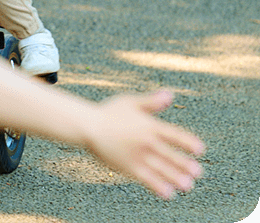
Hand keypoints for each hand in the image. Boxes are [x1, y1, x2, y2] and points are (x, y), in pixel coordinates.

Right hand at [84, 90, 205, 199]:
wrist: (88, 126)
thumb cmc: (109, 112)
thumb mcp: (130, 102)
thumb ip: (151, 102)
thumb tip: (170, 94)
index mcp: (149, 125)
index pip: (174, 134)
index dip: (187, 142)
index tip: (200, 150)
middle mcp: (146, 141)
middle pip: (170, 154)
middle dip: (184, 164)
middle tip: (197, 172)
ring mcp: (137, 155)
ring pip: (161, 169)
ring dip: (175, 177)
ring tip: (188, 185)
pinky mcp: (127, 166)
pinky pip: (146, 178)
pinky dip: (157, 186)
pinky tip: (168, 193)